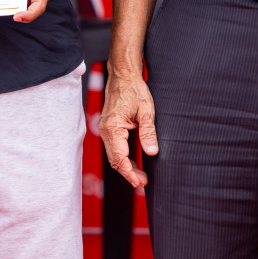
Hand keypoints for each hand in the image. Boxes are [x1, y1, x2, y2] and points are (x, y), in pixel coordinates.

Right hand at [99, 67, 158, 188]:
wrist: (123, 75)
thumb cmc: (134, 90)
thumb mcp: (146, 111)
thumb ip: (148, 133)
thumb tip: (152, 152)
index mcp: (113, 127)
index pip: (119, 158)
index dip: (130, 173)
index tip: (140, 182)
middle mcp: (105, 130)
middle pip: (114, 159)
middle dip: (128, 173)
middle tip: (143, 182)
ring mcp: (105, 128)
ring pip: (113, 155)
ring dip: (125, 166)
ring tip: (140, 175)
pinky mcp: (108, 127)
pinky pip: (113, 147)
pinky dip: (122, 157)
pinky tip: (132, 162)